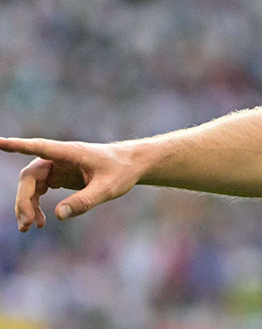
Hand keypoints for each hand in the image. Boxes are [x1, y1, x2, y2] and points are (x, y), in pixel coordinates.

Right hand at [3, 137, 142, 230]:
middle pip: (29, 177)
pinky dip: (36, 205)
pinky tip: (41, 221)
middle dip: (24, 200)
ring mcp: (57, 166)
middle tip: (26, 225)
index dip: (16, 146)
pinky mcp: (59, 175)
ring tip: (30, 227)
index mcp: (69, 153)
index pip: (38, 147)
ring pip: (31, 185)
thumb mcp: (108, 188)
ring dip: (27, 205)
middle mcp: (59, 157)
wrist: (132, 165)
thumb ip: (85, 201)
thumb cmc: (123, 171)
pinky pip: (39, 190)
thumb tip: (58, 216)